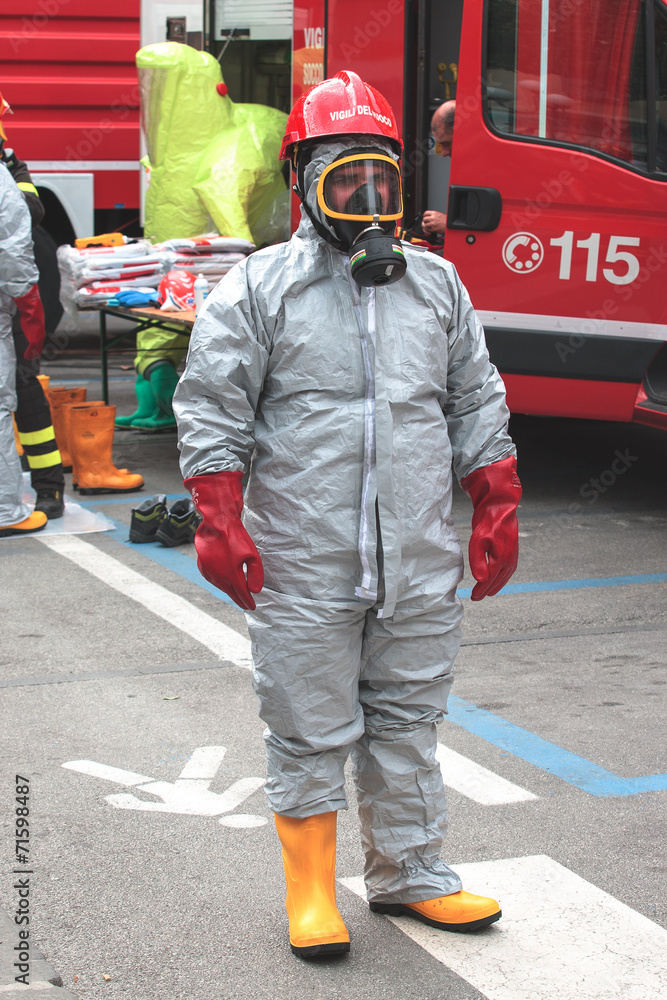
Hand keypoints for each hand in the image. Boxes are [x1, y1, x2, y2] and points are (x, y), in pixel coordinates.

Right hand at [13, 284, 45, 359]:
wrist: (33, 310)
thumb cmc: (32, 311)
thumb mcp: (33, 317)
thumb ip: (32, 319)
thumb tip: (29, 314)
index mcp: (41, 330)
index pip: (40, 340)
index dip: (38, 345)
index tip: (37, 348)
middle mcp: (41, 335)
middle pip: (39, 346)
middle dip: (36, 351)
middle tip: (33, 356)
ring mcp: (38, 337)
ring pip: (35, 348)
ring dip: (32, 354)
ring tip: (28, 358)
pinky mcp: (34, 339)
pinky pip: (31, 348)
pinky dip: (29, 353)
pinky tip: (26, 356)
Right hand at [184, 470, 263, 610]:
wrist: (216, 523)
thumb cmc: (236, 538)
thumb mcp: (252, 555)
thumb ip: (255, 575)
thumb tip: (255, 591)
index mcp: (232, 576)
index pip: (242, 595)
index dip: (248, 602)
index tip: (252, 607)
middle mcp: (218, 577)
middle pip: (231, 593)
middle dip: (240, 599)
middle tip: (246, 605)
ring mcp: (208, 572)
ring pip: (221, 586)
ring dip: (229, 591)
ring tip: (236, 594)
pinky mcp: (202, 567)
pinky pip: (212, 579)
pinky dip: (220, 582)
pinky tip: (224, 582)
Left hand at [421, 210, 446, 236]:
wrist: (449, 226)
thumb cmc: (446, 221)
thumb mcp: (439, 215)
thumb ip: (433, 215)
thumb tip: (428, 217)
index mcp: (434, 213)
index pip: (425, 213)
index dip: (424, 216)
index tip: (425, 218)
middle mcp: (433, 217)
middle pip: (424, 219)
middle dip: (425, 222)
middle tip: (426, 224)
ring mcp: (433, 223)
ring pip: (424, 225)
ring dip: (426, 227)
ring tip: (429, 228)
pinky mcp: (433, 229)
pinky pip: (427, 230)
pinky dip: (427, 231)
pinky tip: (430, 231)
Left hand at [460, 456, 521, 600]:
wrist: (500, 505)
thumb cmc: (488, 521)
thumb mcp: (477, 541)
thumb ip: (478, 562)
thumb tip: (480, 580)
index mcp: (501, 559)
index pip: (489, 580)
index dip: (481, 590)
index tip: (473, 597)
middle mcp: (509, 559)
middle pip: (498, 580)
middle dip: (488, 590)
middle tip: (478, 597)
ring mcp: (513, 554)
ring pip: (505, 575)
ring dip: (496, 584)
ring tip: (488, 591)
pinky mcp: (513, 549)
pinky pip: (508, 568)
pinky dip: (502, 576)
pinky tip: (498, 575)